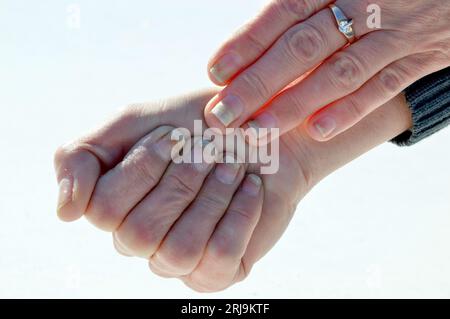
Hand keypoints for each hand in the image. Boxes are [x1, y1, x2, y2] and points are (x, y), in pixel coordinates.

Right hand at [54, 89, 411, 291]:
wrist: (257, 131)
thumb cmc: (194, 126)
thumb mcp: (132, 123)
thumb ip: (82, 157)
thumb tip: (66, 214)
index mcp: (114, 208)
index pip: (103, 210)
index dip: (143, 167)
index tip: (175, 133)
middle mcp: (140, 242)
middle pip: (138, 234)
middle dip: (180, 181)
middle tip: (209, 146)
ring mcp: (178, 262)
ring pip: (178, 249)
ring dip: (211, 196)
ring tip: (232, 163)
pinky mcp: (216, 272)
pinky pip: (220, 256)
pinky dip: (239, 213)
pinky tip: (250, 186)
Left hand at [204, 0, 448, 140]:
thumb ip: (302, 5)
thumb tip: (253, 39)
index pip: (283, 13)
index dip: (247, 43)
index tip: (216, 72)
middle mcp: (363, 5)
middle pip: (302, 47)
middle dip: (258, 83)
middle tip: (223, 113)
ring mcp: (394, 33)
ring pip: (338, 72)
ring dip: (294, 103)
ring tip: (257, 129)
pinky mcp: (419, 58)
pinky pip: (383, 87)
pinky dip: (350, 110)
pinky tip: (317, 131)